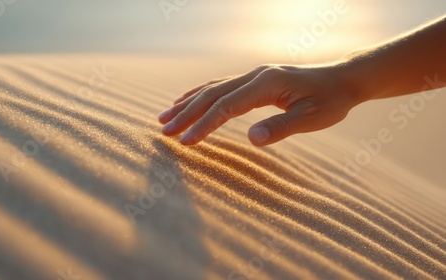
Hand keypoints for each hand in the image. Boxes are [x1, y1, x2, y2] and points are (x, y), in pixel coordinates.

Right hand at [158, 64, 359, 145]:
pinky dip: (200, 94)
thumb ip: (281, 127)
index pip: (227, 106)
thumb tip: (250, 140)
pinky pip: (220, 85)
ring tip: (165, 117)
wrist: (343, 79)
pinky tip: (188, 101)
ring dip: (188, 103)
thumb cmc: (331, 101)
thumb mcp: (312, 118)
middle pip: (212, 94)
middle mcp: (255, 75)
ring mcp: (253, 75)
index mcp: (267, 83)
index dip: (204, 125)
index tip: (186, 143)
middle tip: (164, 131)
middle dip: (186, 114)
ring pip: (212, 88)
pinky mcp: (254, 80)